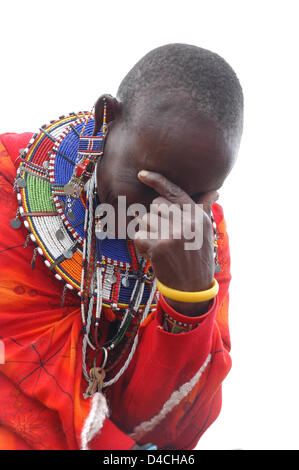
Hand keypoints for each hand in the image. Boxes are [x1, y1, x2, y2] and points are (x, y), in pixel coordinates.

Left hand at [134, 170, 218, 315]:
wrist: (193, 287)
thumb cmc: (198, 257)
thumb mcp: (205, 231)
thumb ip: (203, 208)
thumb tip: (215, 190)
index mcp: (197, 216)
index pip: (174, 192)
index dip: (157, 181)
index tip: (142, 173)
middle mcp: (186, 222)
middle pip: (156, 206)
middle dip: (155, 218)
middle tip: (164, 235)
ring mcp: (172, 234)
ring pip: (145, 220)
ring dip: (147, 232)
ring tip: (160, 246)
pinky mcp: (159, 247)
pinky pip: (138, 236)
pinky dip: (141, 245)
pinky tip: (153, 254)